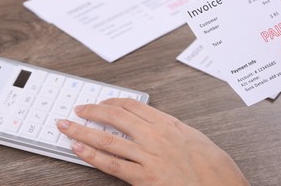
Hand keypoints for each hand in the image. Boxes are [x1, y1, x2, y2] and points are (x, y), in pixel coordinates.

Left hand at [57, 98, 248, 184]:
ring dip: (83, 131)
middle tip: (78, 109)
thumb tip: (154, 122)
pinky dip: (92, 156)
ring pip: (108, 139)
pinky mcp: (143, 178)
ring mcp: (147, 157)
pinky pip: (112, 165)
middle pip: (116, 117)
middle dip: (93, 111)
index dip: (112, 102)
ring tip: (66, 126)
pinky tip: (78, 150)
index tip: (101, 103)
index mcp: (167, 124)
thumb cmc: (213, 165)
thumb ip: (171, 128)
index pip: (132, 106)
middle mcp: (154, 136)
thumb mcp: (194, 137)